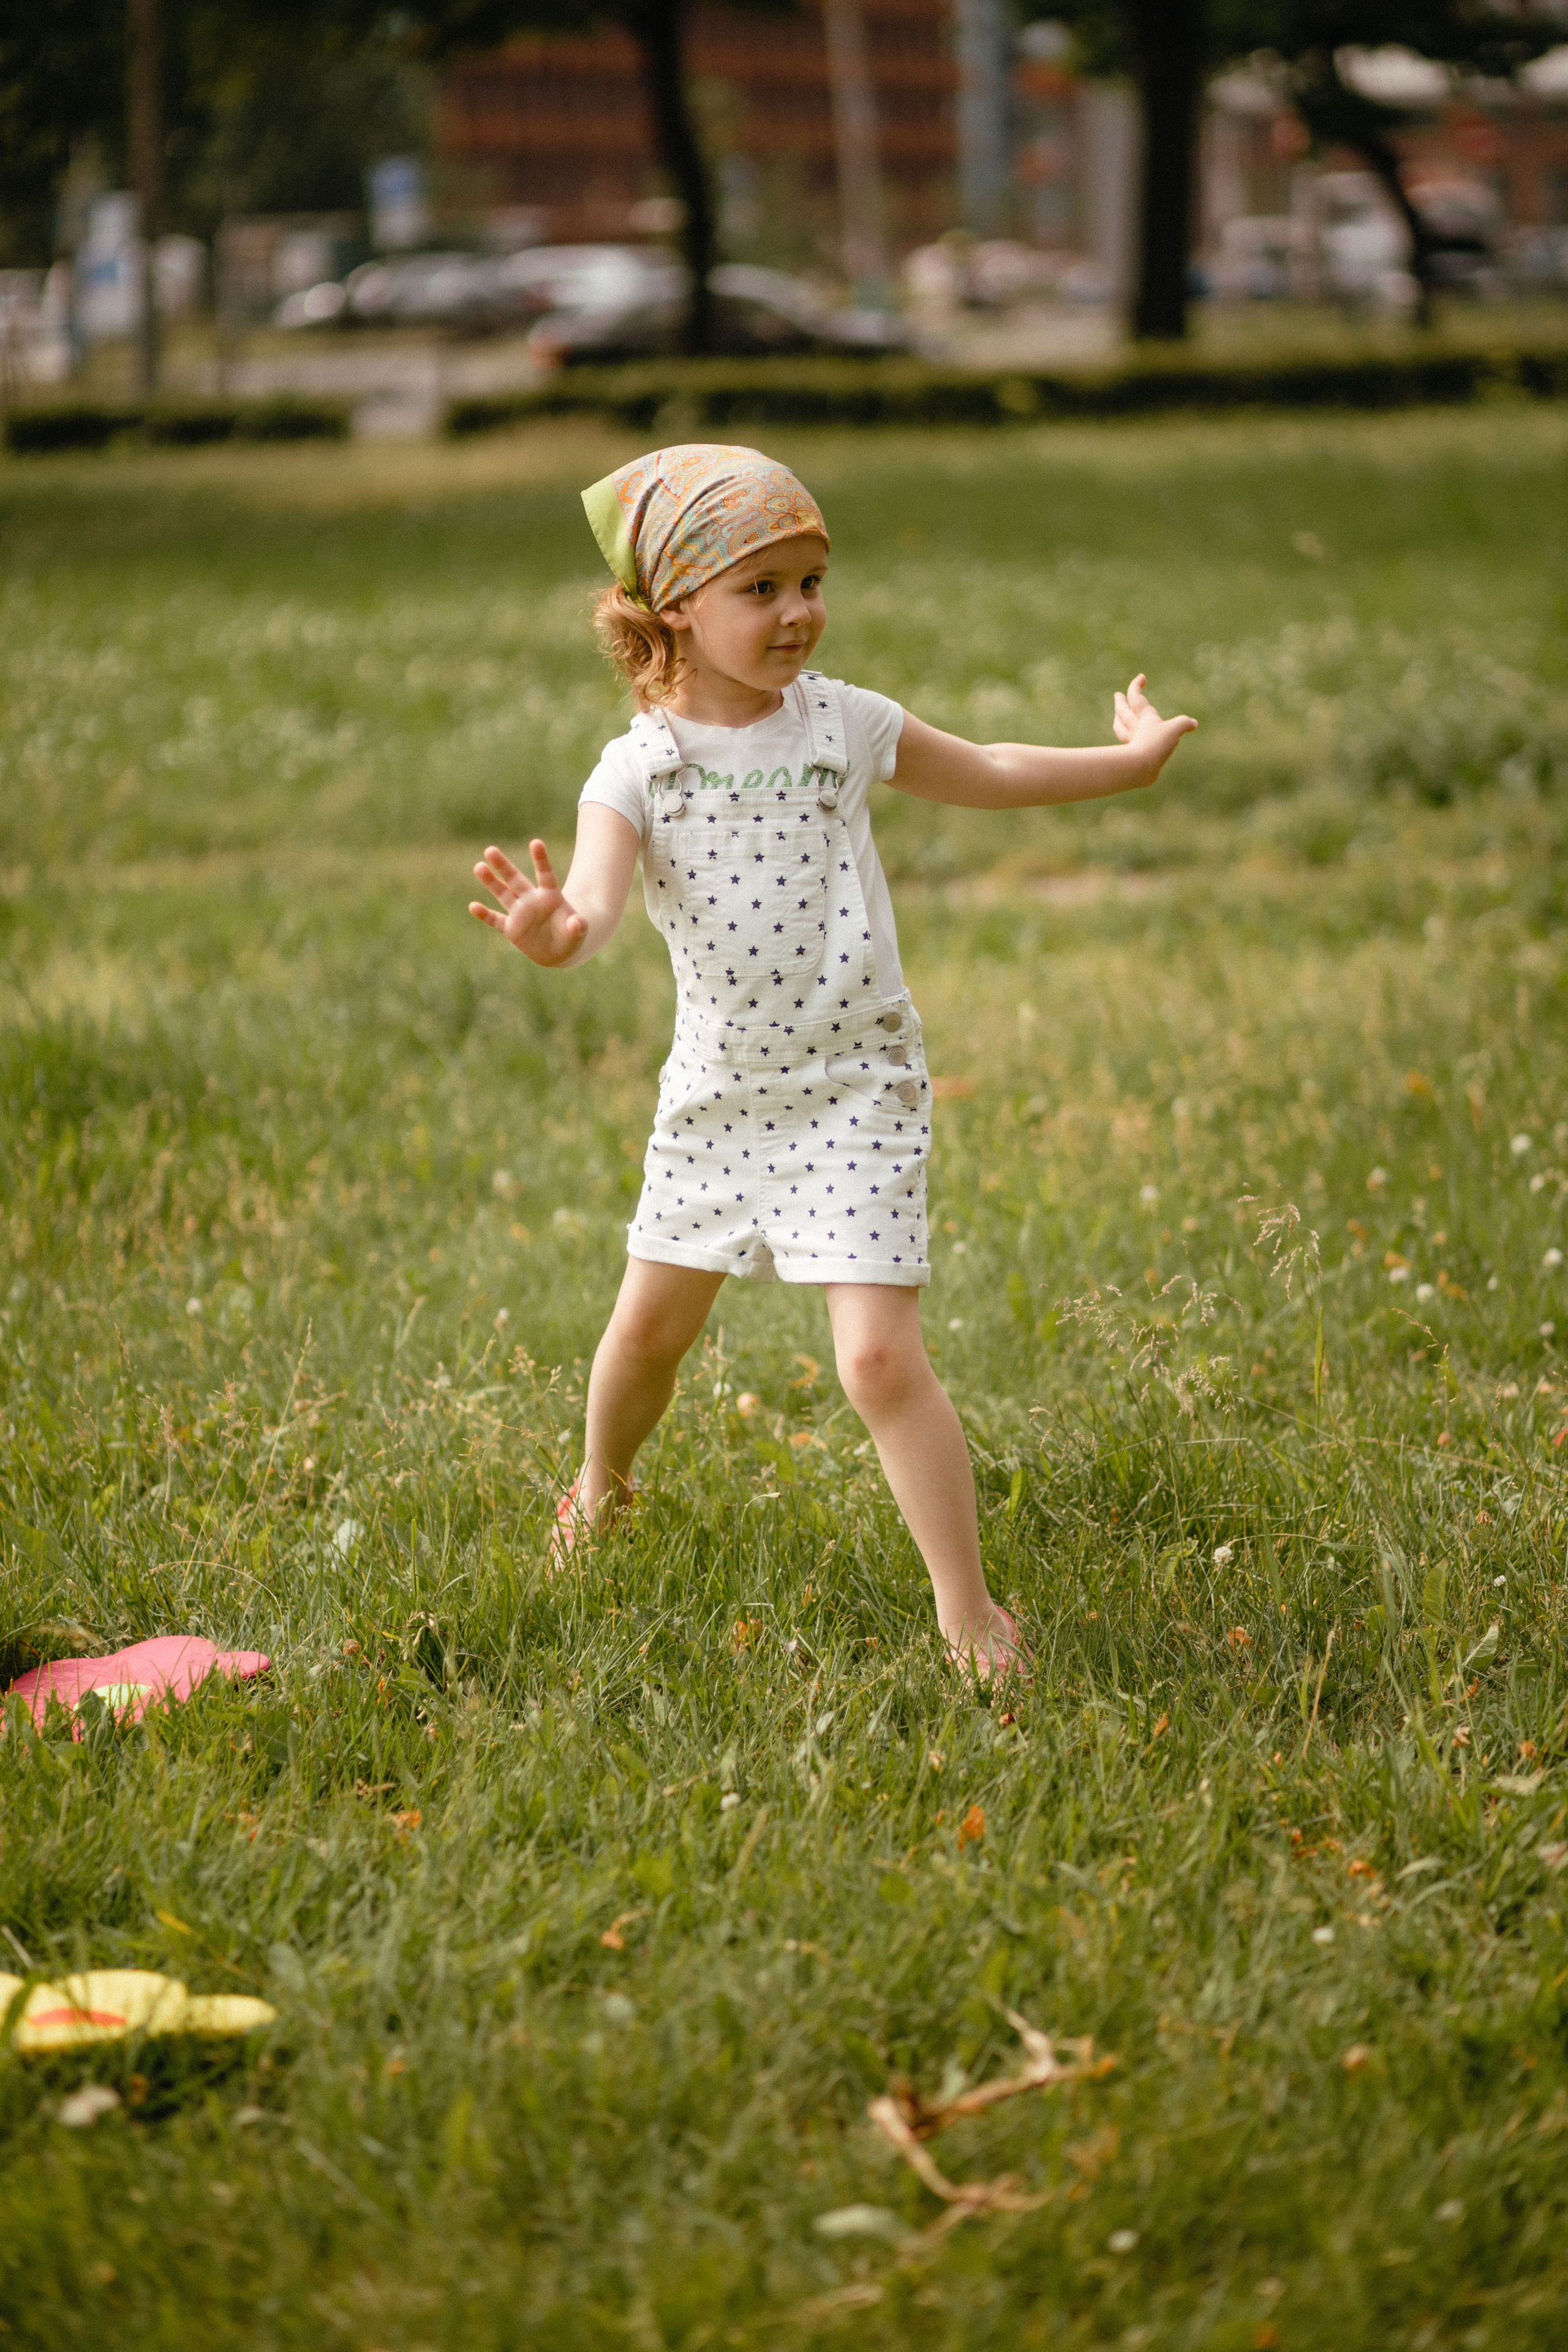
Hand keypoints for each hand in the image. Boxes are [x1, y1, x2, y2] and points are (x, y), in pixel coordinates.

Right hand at [469, 841, 587, 966]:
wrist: (558, 951)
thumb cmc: (571, 936)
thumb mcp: (579, 933)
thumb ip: (579, 926)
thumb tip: (577, 923)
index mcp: (550, 895)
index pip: (545, 874)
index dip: (541, 859)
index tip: (536, 842)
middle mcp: (531, 900)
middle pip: (515, 879)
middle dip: (503, 866)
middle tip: (490, 850)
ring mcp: (519, 913)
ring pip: (503, 894)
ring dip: (491, 882)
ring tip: (479, 867)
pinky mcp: (511, 928)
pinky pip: (496, 920)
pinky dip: (485, 915)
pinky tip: (473, 907)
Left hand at [1112, 675, 1196, 785]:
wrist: (1140, 769)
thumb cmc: (1155, 745)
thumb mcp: (1174, 730)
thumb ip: (1184, 724)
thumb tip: (1193, 724)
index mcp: (1144, 717)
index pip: (1136, 697)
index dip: (1137, 686)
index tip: (1141, 676)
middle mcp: (1135, 728)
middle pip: (1124, 712)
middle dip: (1121, 702)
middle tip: (1117, 695)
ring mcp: (1132, 743)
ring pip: (1121, 728)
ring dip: (1119, 720)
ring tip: (1118, 717)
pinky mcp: (1132, 757)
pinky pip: (1128, 744)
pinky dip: (1128, 739)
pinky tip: (1131, 743)